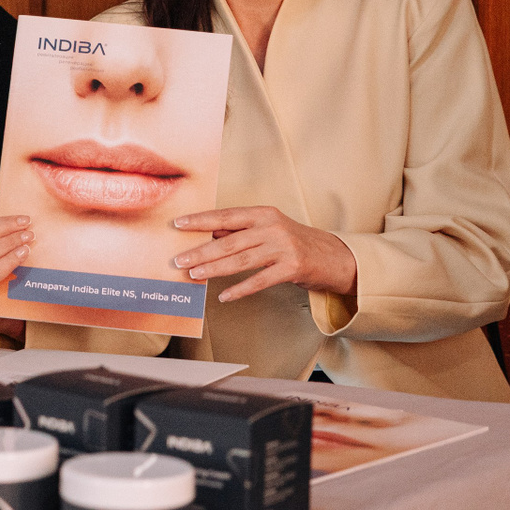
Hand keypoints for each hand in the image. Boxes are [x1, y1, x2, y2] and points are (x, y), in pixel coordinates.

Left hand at [171, 207, 357, 302]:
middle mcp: (272, 227)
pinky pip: (260, 280)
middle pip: (229, 241)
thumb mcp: (267, 229)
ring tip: (193, 275)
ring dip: (214, 269)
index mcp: (262, 213)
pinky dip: (240, 289)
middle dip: (201, 251)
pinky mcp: (292, 267)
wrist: (332, 256)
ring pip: (241, 260)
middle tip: (178, 259)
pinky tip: (224, 296)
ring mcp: (283, 247)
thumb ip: (239, 232)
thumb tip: (204, 235)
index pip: (225, 216)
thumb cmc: (292, 242)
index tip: (177, 224)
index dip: (200, 220)